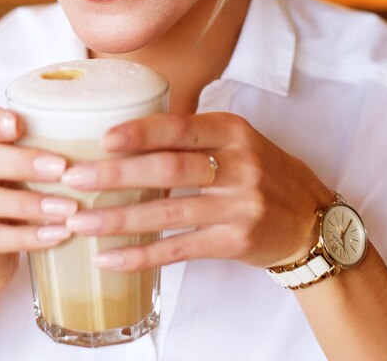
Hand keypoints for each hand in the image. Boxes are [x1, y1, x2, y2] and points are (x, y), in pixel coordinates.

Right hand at [0, 107, 73, 294]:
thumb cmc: (14, 194)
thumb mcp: (24, 167)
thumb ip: (48, 146)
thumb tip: (109, 132)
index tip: (19, 122)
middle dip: (24, 162)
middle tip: (62, 168)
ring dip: (31, 203)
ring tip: (69, 207)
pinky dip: (29, 237)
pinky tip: (59, 235)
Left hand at [62, 112, 332, 271]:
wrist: (311, 219)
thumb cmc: (265, 172)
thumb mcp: (239, 140)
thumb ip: (194, 136)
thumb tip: (131, 131)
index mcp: (234, 131)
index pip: (180, 128)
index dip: (141, 132)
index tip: (102, 138)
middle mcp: (238, 166)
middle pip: (170, 169)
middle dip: (117, 175)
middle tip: (75, 179)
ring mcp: (238, 206)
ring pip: (169, 213)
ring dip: (119, 219)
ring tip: (80, 222)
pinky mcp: (234, 241)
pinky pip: (180, 250)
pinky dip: (142, 256)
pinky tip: (110, 258)